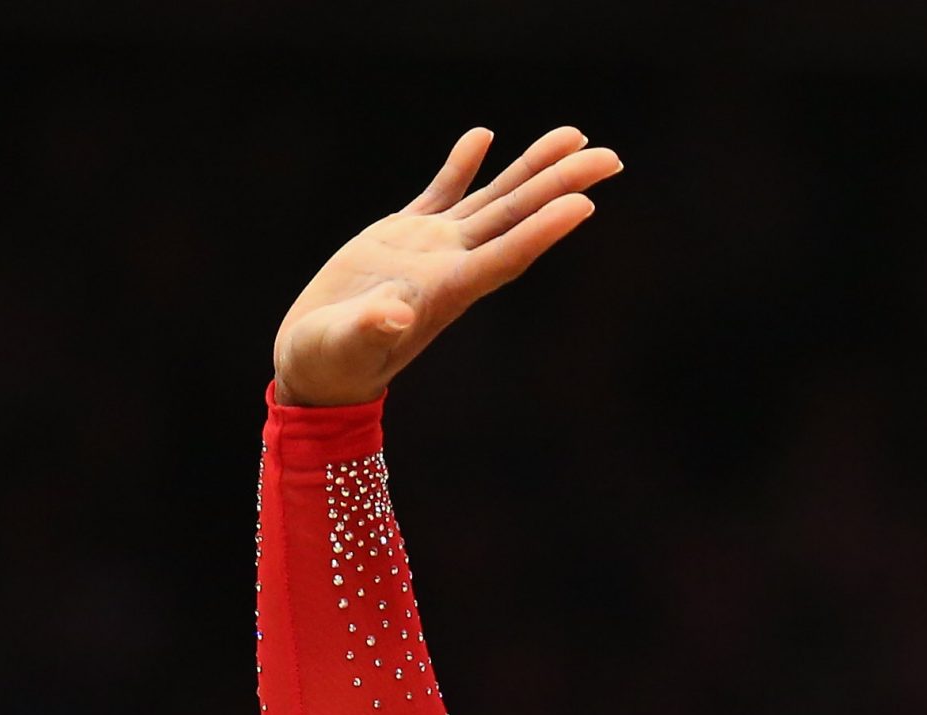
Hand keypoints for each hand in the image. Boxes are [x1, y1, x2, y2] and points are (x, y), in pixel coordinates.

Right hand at [272, 123, 622, 406]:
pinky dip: (463, 164)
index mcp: (445, 291)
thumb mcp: (347, 345)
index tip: (585, 202)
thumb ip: (372, 328)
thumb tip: (396, 315)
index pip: (506, 255)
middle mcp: (451, 266)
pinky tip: (484, 136)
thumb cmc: (331, 364)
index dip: (545, 229)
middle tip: (611, 157)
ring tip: (575, 135)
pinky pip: (442, 193)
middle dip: (562, 185)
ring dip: (534, 169)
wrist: (316, 368)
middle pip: (518, 218)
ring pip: (494, 200)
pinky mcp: (402, 237)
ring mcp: (431, 249)